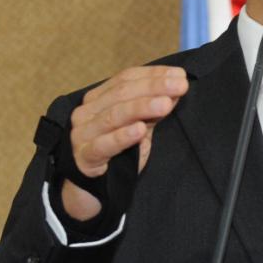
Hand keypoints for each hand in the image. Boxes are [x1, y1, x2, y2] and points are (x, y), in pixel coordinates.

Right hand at [61, 66, 188, 219]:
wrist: (92, 187)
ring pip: (114, 116)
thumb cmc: (117, 152)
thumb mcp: (138, 126)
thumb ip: (153, 108)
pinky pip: (104, 145)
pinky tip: (140, 130)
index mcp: (98, 98)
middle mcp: (87, 112)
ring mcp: (82, 134)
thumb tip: (177, 87)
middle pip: (122, 93)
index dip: (153, 75)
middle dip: (154, 87)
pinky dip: (122, 137)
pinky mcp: (84, 157)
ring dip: (142, 107)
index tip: (179, 74)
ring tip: (166, 104)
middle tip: (180, 86)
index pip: (126, 78)